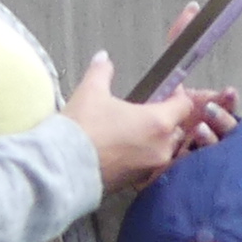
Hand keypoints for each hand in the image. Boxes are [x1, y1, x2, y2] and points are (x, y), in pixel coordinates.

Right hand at [65, 57, 223, 188]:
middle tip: (144, 110)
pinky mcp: (134, 183)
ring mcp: (149, 167)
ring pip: (162, 149)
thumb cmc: (80, 128)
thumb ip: (101, 72)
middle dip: (164, 118)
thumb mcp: (90, 92)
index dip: (176, 95)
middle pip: (175, 128)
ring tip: (130, 131)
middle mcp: (161, 147)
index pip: (184, 105)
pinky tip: (120, 149)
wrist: (58, 169)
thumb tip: (102, 58)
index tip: (164, 90)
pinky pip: (146, 165)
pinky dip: (139, 157)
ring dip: (152, 139)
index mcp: (159, 123)